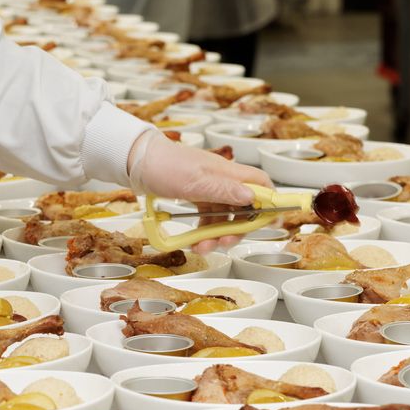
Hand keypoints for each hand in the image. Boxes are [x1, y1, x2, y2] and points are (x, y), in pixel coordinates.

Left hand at [127, 130, 274, 253]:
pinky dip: (204, 231)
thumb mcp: (196, 182)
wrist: (137, 162)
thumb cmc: (165, 166)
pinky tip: (195, 240)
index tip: (272, 220)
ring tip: (204, 246)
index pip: (261, 184)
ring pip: (225, 216)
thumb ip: (224, 191)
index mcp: (228, 172)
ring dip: (218, 234)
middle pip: (245, 207)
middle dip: (238, 228)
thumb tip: (252, 197)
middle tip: (226, 241)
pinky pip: (208, 217)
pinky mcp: (197, 196)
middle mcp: (222, 180)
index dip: (271, 202)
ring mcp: (210, 189)